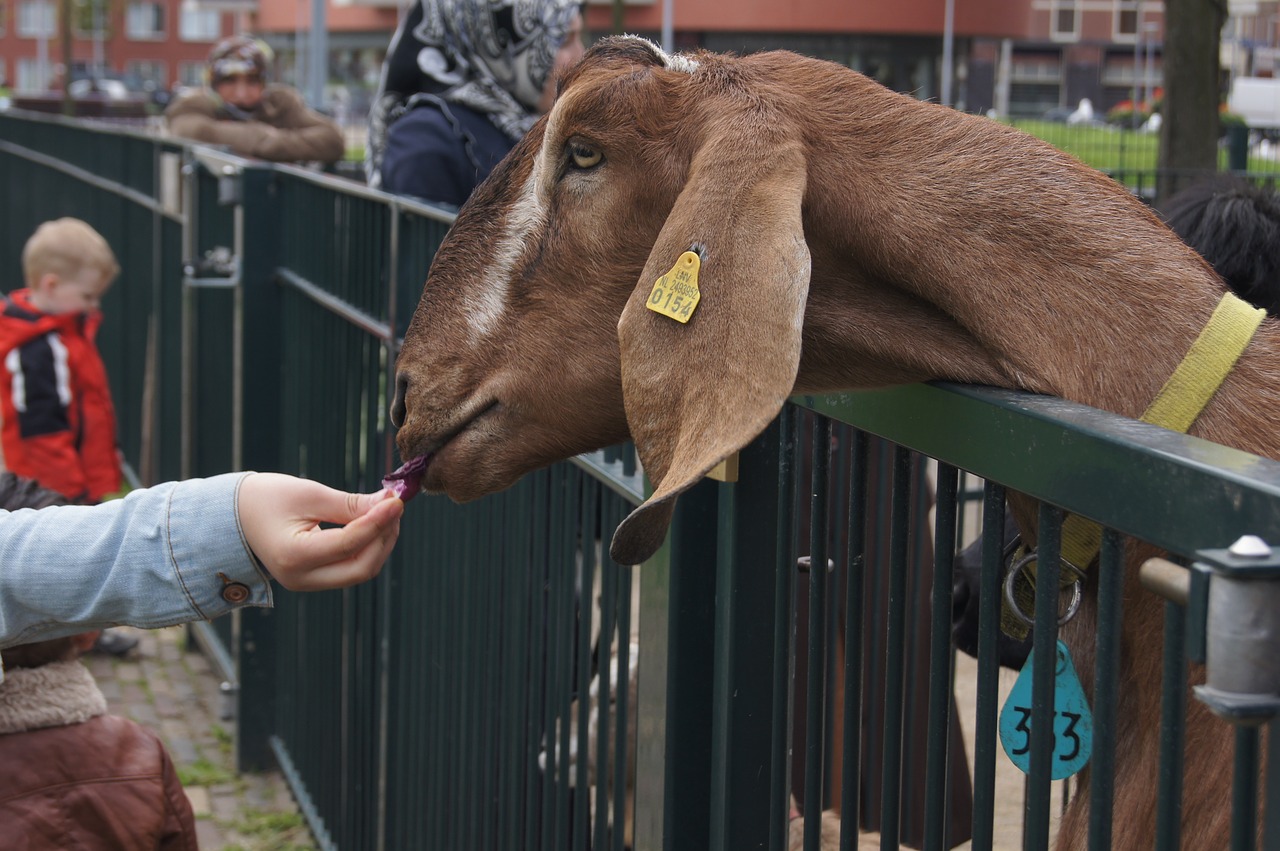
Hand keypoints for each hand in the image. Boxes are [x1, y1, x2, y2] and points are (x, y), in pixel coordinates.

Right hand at [236, 473, 403, 590]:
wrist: (232, 516)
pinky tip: (374, 523)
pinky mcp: (314, 579)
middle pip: (361, 568)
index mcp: (294, 556)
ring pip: (359, 571)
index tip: (397, 499)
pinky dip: (367, 547)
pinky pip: (350, 568)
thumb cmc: (265, 498)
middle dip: (384, 537)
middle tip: (395, 506)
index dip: (379, 521)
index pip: (350, 544)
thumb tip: (390, 503)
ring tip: (386, 511)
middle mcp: (301, 578)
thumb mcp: (308, 494)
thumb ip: (350, 504)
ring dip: (380, 543)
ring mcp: (307, 583)